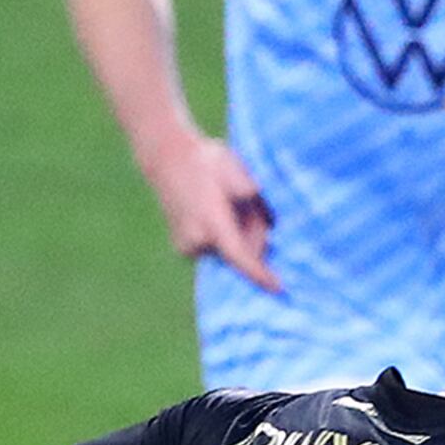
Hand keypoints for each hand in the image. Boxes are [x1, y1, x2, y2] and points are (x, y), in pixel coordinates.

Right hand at [142, 131, 275, 291]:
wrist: (165, 156)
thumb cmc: (205, 161)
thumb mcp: (235, 169)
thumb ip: (253, 198)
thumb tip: (270, 225)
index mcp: (211, 223)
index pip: (240, 258)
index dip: (260, 275)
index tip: (279, 289)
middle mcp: (197, 241)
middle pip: (240, 254)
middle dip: (252, 239)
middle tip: (246, 210)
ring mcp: (187, 247)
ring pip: (227, 253)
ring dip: (237, 239)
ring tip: (226, 207)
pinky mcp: (183, 249)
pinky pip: (214, 250)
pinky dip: (223, 240)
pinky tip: (215, 214)